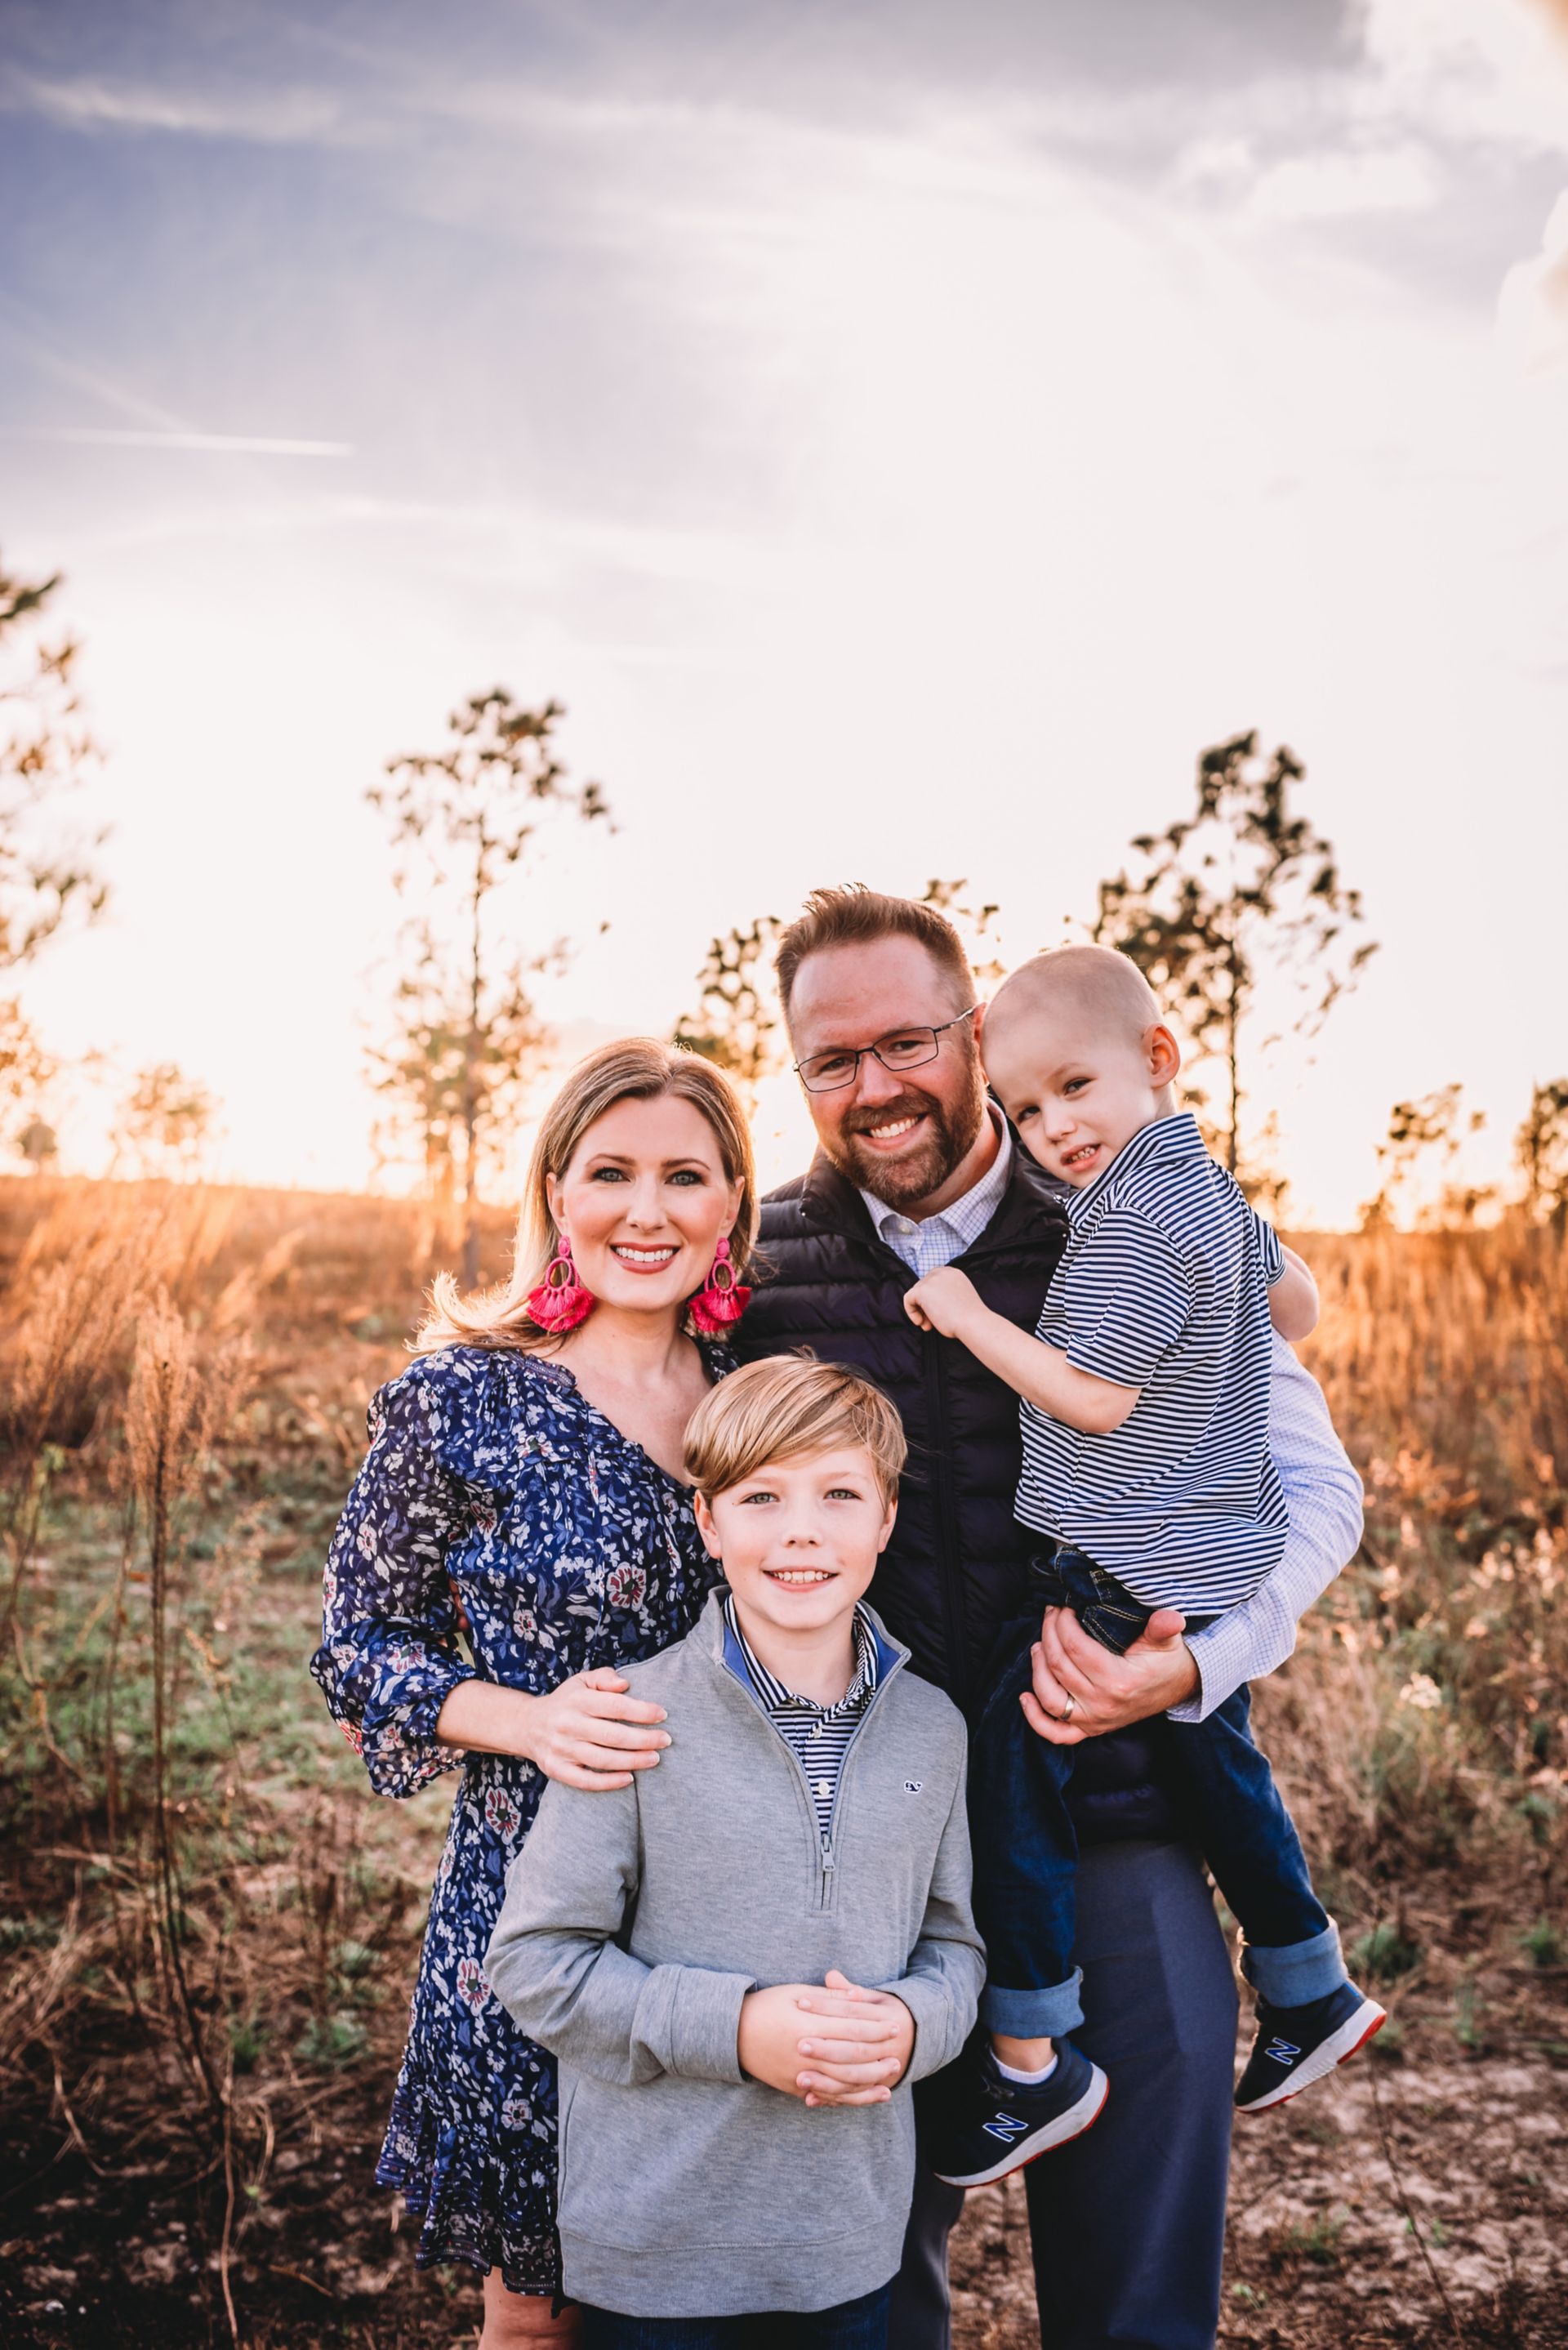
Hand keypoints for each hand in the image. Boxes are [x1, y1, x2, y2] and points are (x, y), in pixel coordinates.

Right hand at [520, 1666, 670, 1789]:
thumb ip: (604, 1678)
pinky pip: (585, 1781)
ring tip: (654, 1759)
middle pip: (612, 1735)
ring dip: (632, 1761)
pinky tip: (629, 1779)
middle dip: (643, 1739)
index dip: (642, 1711)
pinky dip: (608, 1783)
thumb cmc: (566, 1702)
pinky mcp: (556, 1769)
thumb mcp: (581, 1681)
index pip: (615, 1706)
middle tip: (666, 1740)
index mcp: (577, 1700)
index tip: (663, 1714)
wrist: (527, 1725)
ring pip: (602, 1759)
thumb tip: (625, 1684)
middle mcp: (568, 1724)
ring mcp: (561, 1749)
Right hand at [737, 1973, 913, 2105]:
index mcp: (808, 2024)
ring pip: (842, 2083)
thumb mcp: (798, 1993)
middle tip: (899, 2054)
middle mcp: (805, 2053)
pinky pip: (827, 2097)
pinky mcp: (795, 2088)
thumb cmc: (768, 2006)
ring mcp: (799, 2074)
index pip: (851, 2028)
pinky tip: (866, 2096)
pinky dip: (849, 2098)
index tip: (895, 2025)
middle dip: (877, 2056)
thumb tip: (859, 1997)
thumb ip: (830, 1998)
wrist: (734, 2033)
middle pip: (850, 2058)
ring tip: (890, 2078)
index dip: (876, 2028)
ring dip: (869, 2081)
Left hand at [904, 1267, 980, 1338]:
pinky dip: (911, 1312)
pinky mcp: (922, 1290)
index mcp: (953, 1272)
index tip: (938, 1314)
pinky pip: (908, 1299)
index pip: (933, 1282)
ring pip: (915, 1294)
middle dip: (925, 1306)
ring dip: (920, 1311)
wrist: (973, 1322)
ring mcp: (931, 1279)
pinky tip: (921, 1323)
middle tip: (931, 1323)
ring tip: (929, 1325)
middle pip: (923, 1287)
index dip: (932, 1299)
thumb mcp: (958, 1298)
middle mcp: (942, 1272)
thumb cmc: (969, 1317)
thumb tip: (928, 1301)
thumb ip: (945, 1293)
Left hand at [1022, 1606, 1197, 1744]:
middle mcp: (1103, 1705)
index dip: (1063, 1623)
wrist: (1178, 1688)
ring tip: (1039, 1644)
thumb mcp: (1166, 1640)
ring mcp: (1094, 1721)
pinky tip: (1025, 1697)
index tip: (1063, 1607)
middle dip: (1049, 1634)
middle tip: (1051, 1614)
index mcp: (1119, 1682)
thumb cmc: (1167, 1660)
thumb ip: (1164, 1628)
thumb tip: (1171, 1618)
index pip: (1075, 1647)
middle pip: (1058, 1666)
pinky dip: (1035, 1718)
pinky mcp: (1090, 1730)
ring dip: (1037, 1668)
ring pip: (1049, 1696)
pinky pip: (1056, 1733)